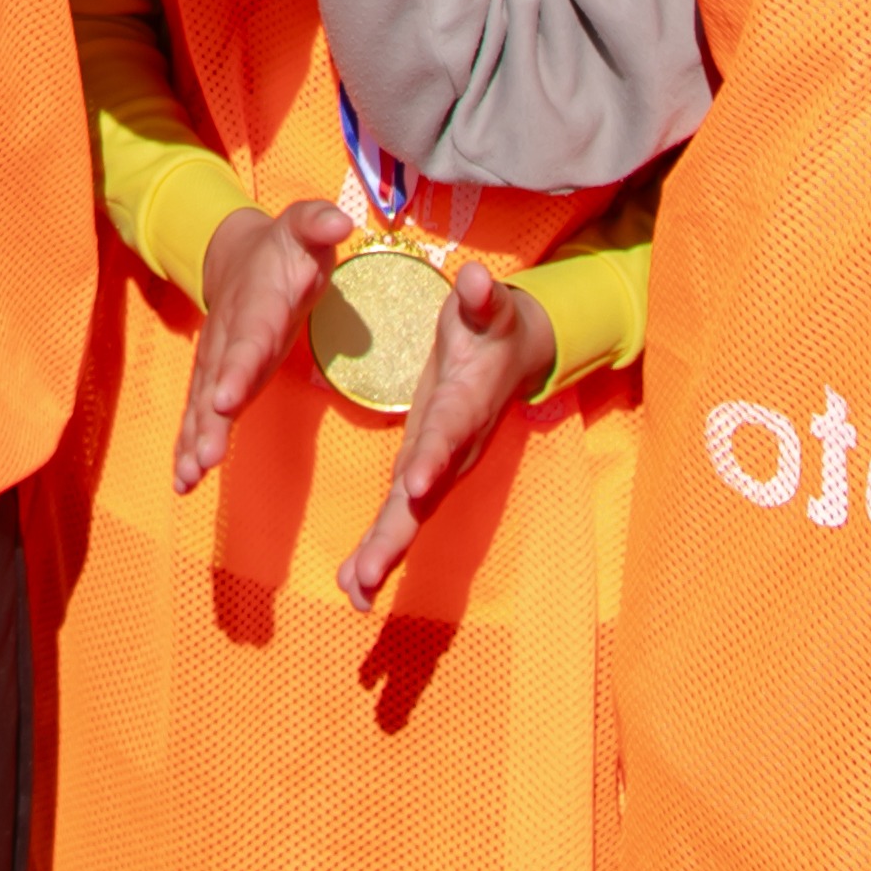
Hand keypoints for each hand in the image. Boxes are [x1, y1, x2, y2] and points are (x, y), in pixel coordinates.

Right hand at [170, 197, 344, 493]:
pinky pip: (199, 413)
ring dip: (197, 440)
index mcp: (257, 305)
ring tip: (190, 477)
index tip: (226, 399)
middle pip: (218, 382)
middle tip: (205, 457)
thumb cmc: (285, 248)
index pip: (248, 340)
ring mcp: (218, 362)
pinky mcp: (216, 381)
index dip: (236, 369)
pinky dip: (189, 445)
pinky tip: (185, 480)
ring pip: (203, 404)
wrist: (237, 255)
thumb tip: (338, 221)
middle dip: (210, 420)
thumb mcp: (305, 228)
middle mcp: (230, 338)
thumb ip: (318, 223)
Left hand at [338, 257, 556, 605]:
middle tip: (368, 574)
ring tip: (355, 591)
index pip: (446, 432)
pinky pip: (401, 518)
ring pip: (410, 517)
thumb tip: (474, 278)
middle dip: (396, 536)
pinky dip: (380, 552)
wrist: (516, 354)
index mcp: (464, 405)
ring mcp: (439, 467)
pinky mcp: (423, 474)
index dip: (432, 457)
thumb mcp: (487, 305)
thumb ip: (481, 298)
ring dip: (383, 555)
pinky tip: (354, 586)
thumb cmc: (490, 325)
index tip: (413, 486)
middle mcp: (453, 447)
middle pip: (424, 497)